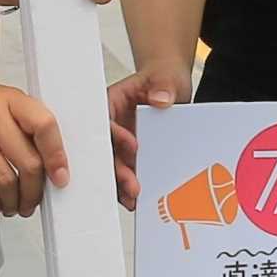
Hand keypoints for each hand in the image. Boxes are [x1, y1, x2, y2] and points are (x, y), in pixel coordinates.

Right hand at [0, 75, 63, 217]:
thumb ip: (17, 123)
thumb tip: (45, 162)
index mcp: (8, 98)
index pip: (44, 125)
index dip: (57, 155)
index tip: (61, 178)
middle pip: (28, 161)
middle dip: (35, 191)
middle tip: (33, 203)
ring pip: (5, 178)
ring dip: (14, 201)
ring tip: (14, 207)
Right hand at [106, 65, 183, 209]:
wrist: (171, 86)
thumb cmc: (162, 78)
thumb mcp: (166, 77)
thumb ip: (163, 86)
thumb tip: (160, 98)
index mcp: (112, 103)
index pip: (106, 120)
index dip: (115, 135)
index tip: (133, 146)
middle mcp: (112, 125)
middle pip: (107, 150)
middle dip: (117, 169)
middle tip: (131, 184)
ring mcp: (121, 142)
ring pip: (113, 166)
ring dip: (121, 184)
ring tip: (133, 198)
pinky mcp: (131, 155)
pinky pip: (127, 171)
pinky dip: (131, 186)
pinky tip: (138, 198)